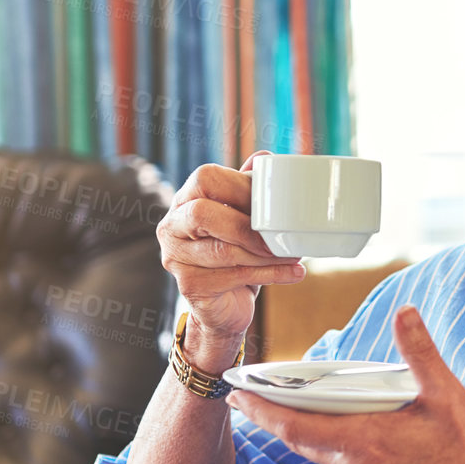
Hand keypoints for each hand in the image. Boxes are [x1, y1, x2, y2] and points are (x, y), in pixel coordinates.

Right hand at [157, 152, 305, 363]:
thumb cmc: (236, 254)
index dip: (241, 187)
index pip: (206, 178)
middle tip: (279, 237)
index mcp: (186, 200)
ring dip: (265, 254)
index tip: (273, 203)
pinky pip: (234, 276)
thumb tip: (266, 158)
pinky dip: (270, 274)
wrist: (225, 305)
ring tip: (293, 255)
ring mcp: (175, 258)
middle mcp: (172, 226)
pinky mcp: (190, 286)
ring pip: (223, 250)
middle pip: (202, 213)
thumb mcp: (243, 218)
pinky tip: (292, 273)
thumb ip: (248, 189)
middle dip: (246, 226)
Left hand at [227, 306, 464, 463]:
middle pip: (298, 439)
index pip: (295, 426)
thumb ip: (420, 353)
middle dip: (269, 417)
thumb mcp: (447, 396)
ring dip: (301, 429)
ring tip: (288, 406)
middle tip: (246, 397)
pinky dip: (330, 441)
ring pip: (319, 451)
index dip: (261, 410)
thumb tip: (404, 312)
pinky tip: (344, 426)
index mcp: (364, 441)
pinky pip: (341, 463)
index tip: (236, 395)